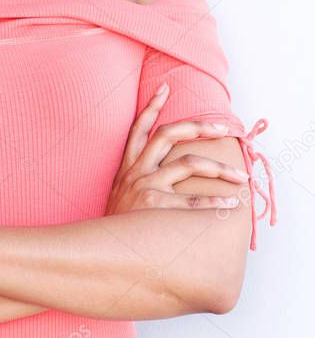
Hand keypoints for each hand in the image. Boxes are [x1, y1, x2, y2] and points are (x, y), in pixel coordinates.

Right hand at [104, 84, 249, 215]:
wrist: (97, 249)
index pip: (138, 128)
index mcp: (127, 166)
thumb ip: (136, 181)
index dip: (151, 106)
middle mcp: (136, 171)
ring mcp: (144, 186)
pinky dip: (213, 202)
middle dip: (198, 127)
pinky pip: (190, 201)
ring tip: (240, 176)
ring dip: (219, 168)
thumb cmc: (117, 224)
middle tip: (223, 128)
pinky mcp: (152, 206)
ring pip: (188, 164)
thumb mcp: (120, 195)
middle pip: (168, 135)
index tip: (165, 88)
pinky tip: (229, 204)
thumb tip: (164, 176)